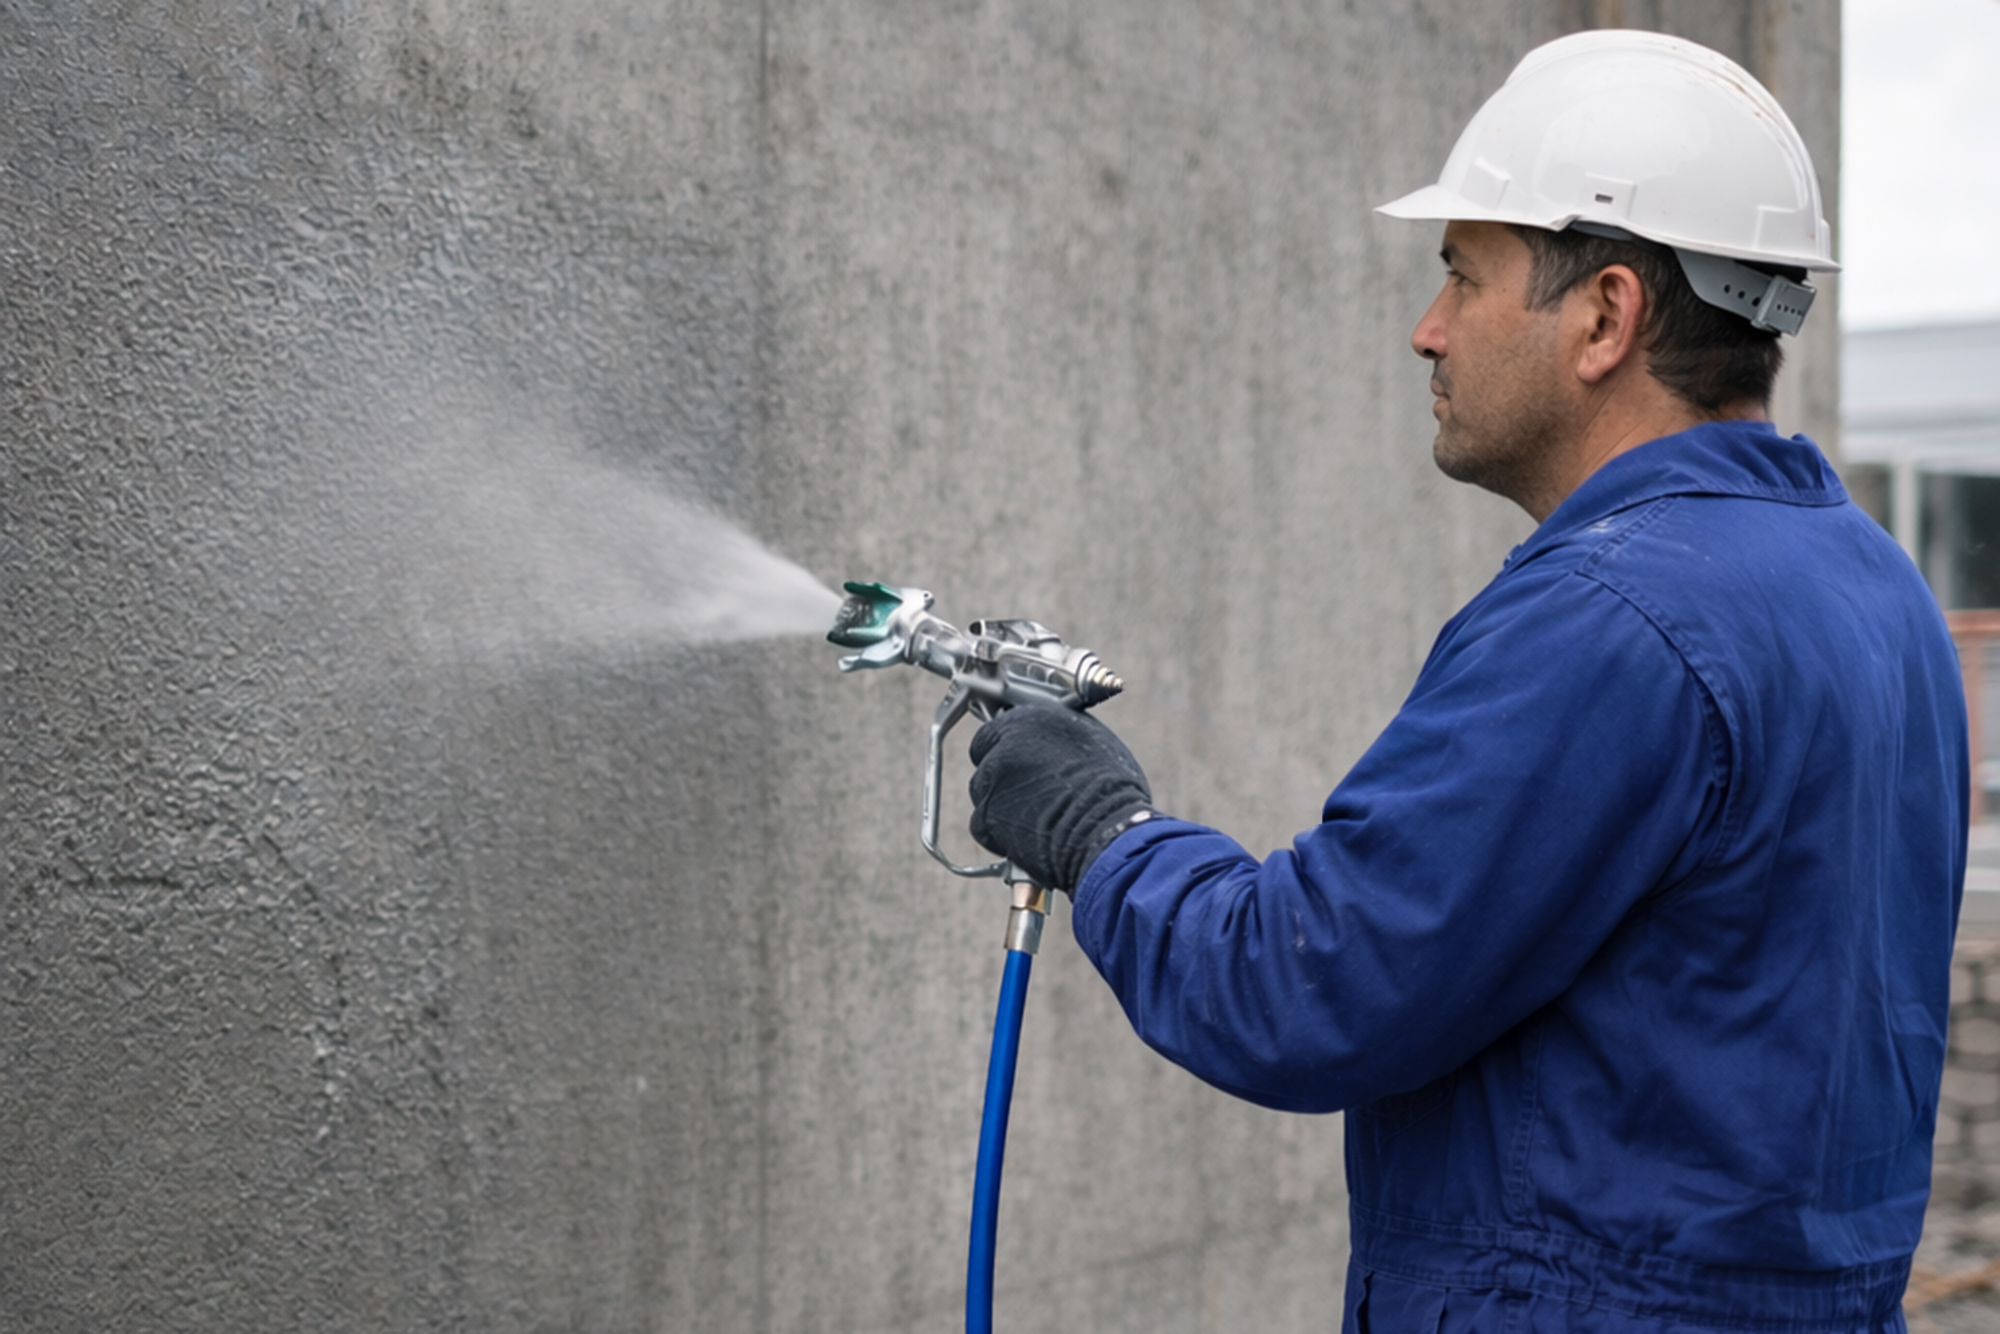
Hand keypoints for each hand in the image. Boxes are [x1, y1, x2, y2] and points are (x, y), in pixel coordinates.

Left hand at [967, 703, 1152, 891]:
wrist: (1106, 830)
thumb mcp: (1092, 743)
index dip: (1008, 748)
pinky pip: (984, 826)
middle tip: (1030, 792)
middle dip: (1004, 777)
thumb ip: (1058, 738)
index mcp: (1031, 719)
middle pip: (987, 761)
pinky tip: (1030, 836)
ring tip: (1037, 817)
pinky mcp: (986, 818)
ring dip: (1002, 806)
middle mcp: (1005, 745)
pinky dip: (1000, 835)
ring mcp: (992, 782)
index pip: (997, 730)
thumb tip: (1051, 745)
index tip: (1020, 761)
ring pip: (985, 794)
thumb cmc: (1112, 790)